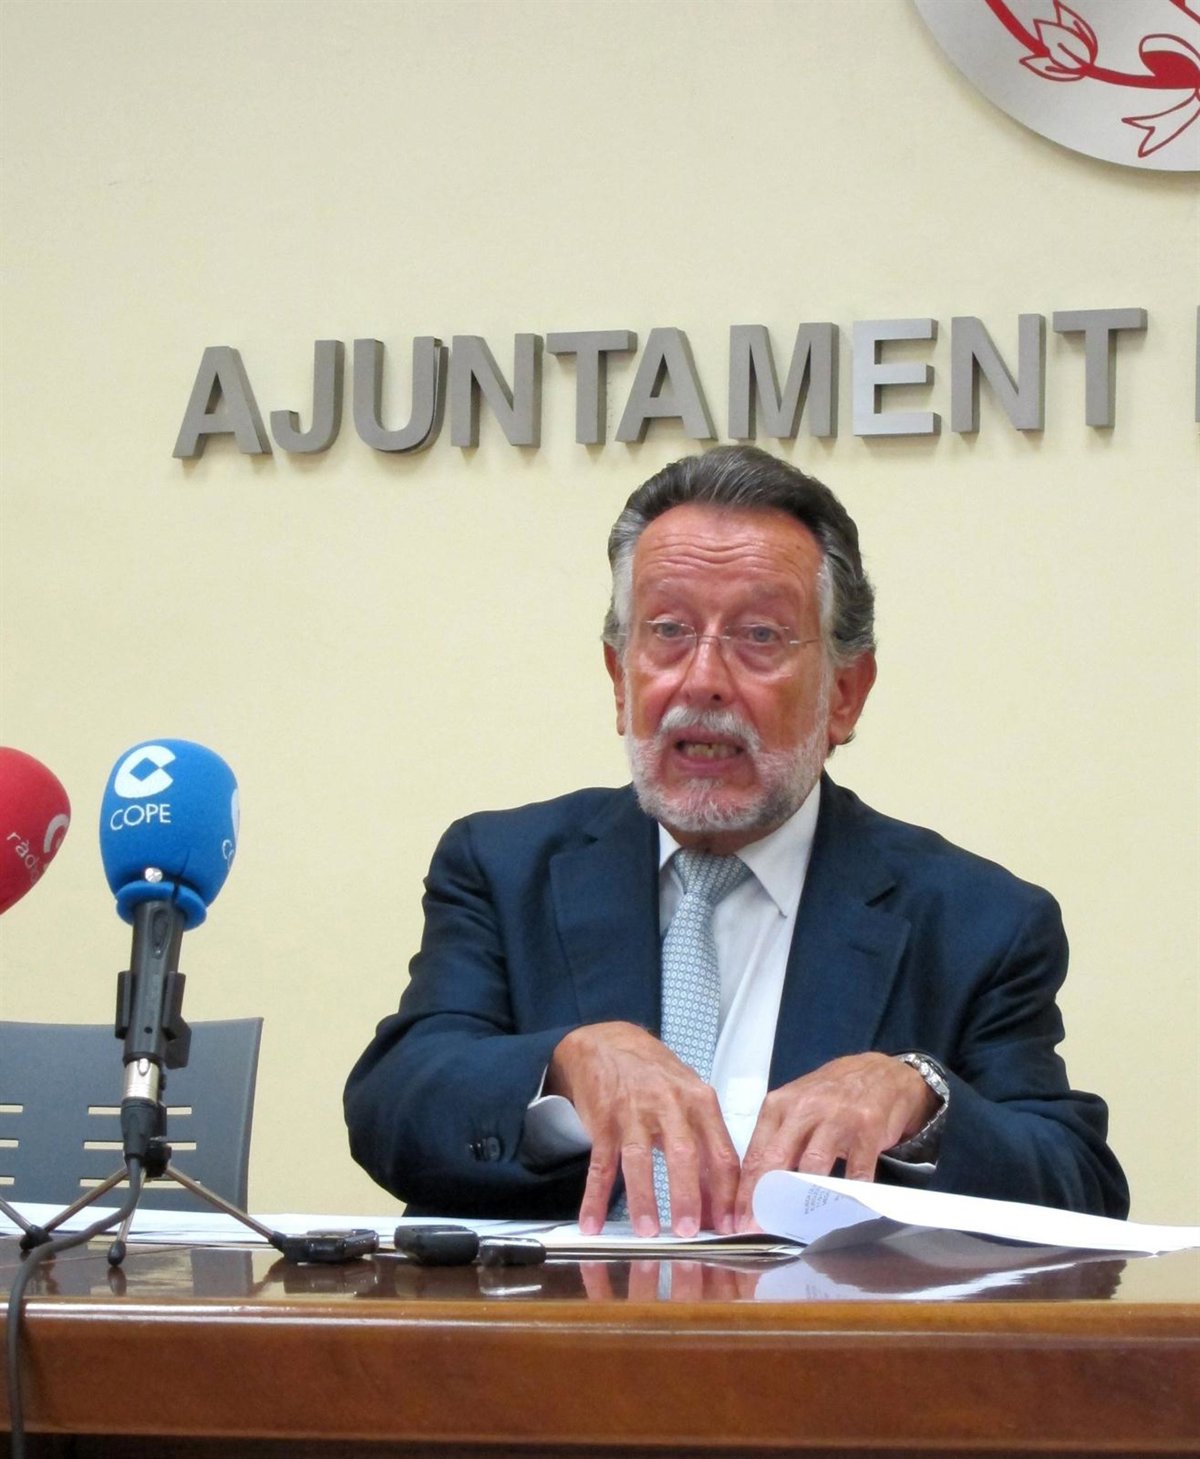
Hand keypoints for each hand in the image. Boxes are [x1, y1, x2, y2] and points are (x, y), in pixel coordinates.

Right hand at [547, 1021, 740, 1237]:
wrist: (608, 1043)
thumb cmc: (656, 1076)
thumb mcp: (688, 1099)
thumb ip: (703, 1146)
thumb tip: (714, 1203)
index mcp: (700, 1101)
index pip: (721, 1152)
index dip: (726, 1194)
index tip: (727, 1226)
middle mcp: (669, 1104)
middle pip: (684, 1155)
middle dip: (688, 1197)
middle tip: (688, 1233)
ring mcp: (634, 1111)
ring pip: (640, 1160)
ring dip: (643, 1199)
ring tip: (647, 1233)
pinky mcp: (603, 1120)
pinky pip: (600, 1164)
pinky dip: (594, 1197)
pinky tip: (592, 1222)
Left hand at [733, 1053, 935, 1229]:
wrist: (880, 1072)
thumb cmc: (830, 1094)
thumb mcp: (796, 1106)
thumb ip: (777, 1139)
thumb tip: (754, 1187)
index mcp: (779, 1105)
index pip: (756, 1154)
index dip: (745, 1191)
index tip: (738, 1220)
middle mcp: (805, 1109)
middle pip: (777, 1160)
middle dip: (764, 1200)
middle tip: (756, 1231)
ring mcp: (837, 1118)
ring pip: (813, 1166)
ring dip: (802, 1201)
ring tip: (794, 1228)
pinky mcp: (867, 1129)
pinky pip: (855, 1171)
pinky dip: (849, 1195)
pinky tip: (842, 1211)